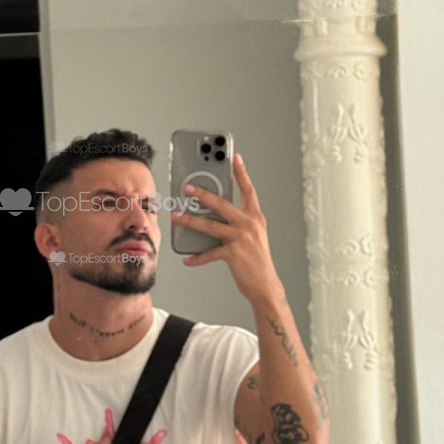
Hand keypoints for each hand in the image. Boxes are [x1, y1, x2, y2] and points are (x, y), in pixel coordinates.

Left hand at [171, 152, 282, 304]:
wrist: (265, 285)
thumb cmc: (257, 261)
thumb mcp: (253, 236)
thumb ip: (239, 222)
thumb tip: (215, 214)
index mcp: (256, 218)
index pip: (248, 190)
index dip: (241, 173)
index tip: (235, 157)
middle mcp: (249, 224)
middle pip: (222, 204)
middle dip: (202, 194)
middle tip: (187, 187)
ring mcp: (241, 238)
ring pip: (210, 225)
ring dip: (190, 221)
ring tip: (177, 216)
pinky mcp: (233, 253)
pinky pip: (209, 253)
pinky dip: (197, 257)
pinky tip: (187, 259)